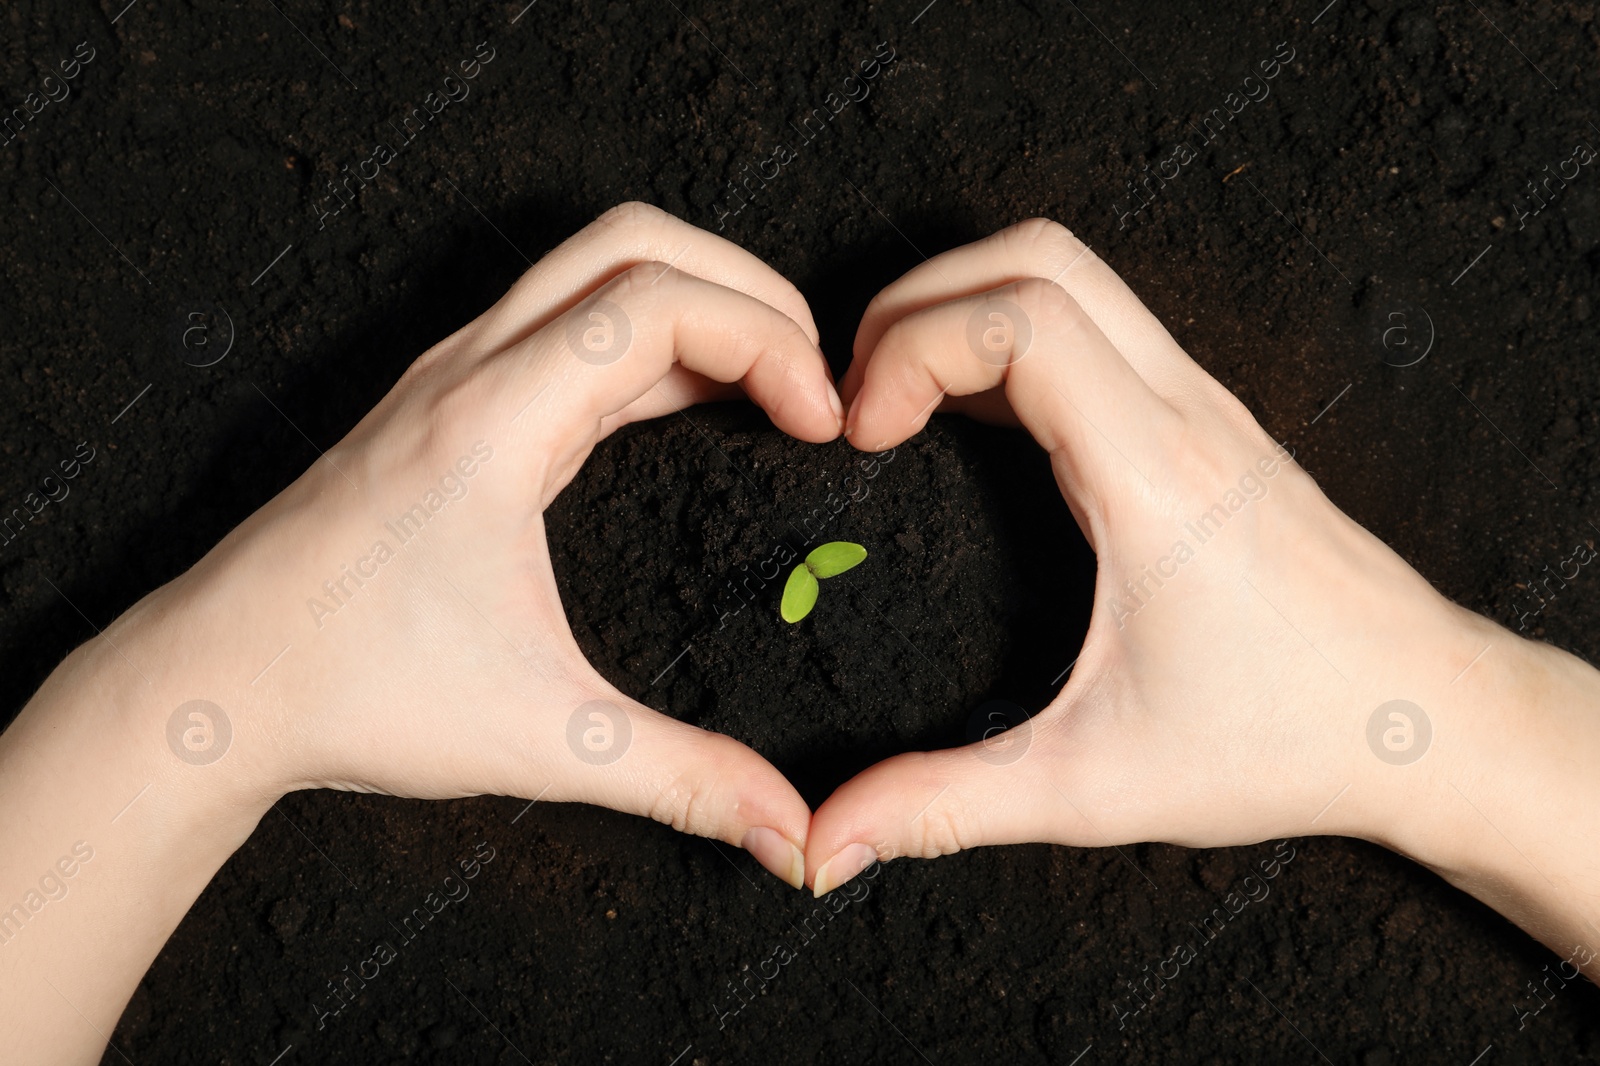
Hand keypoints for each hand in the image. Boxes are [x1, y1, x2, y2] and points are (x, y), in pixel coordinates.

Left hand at [171, 202, 845, 886]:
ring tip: (773, 384)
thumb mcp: (541, 740)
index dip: (771, 344)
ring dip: (698, 303)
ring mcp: (452, 378)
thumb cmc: (349, 694)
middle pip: (636, 242)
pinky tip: (688, 410)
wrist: (212, 687)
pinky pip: (566, 326)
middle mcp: (471, 371)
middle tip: (817, 374)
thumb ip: (682, 780)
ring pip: (595, 270)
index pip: (663, 301)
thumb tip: (791, 833)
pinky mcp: (445, 407)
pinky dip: (649, 341)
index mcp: (496, 419)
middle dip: (749, 288)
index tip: (826, 425)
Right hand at [804, 219, 1599, 966]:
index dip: (910, 348)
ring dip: (966, 305)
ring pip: (1072, 273)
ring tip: (899, 399)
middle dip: (918, 301)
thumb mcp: (1095, 785)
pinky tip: (972, 422)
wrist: (1429, 721)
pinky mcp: (1207, 422)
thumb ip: (948, 806)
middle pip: (1036, 256)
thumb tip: (829, 842)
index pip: (1019, 319)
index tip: (860, 433)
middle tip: (859, 396)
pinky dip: (1011, 336)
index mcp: (1154, 475)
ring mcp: (1203, 405)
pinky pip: (1098, 324)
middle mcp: (1183, 412)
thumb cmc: (1284, 743)